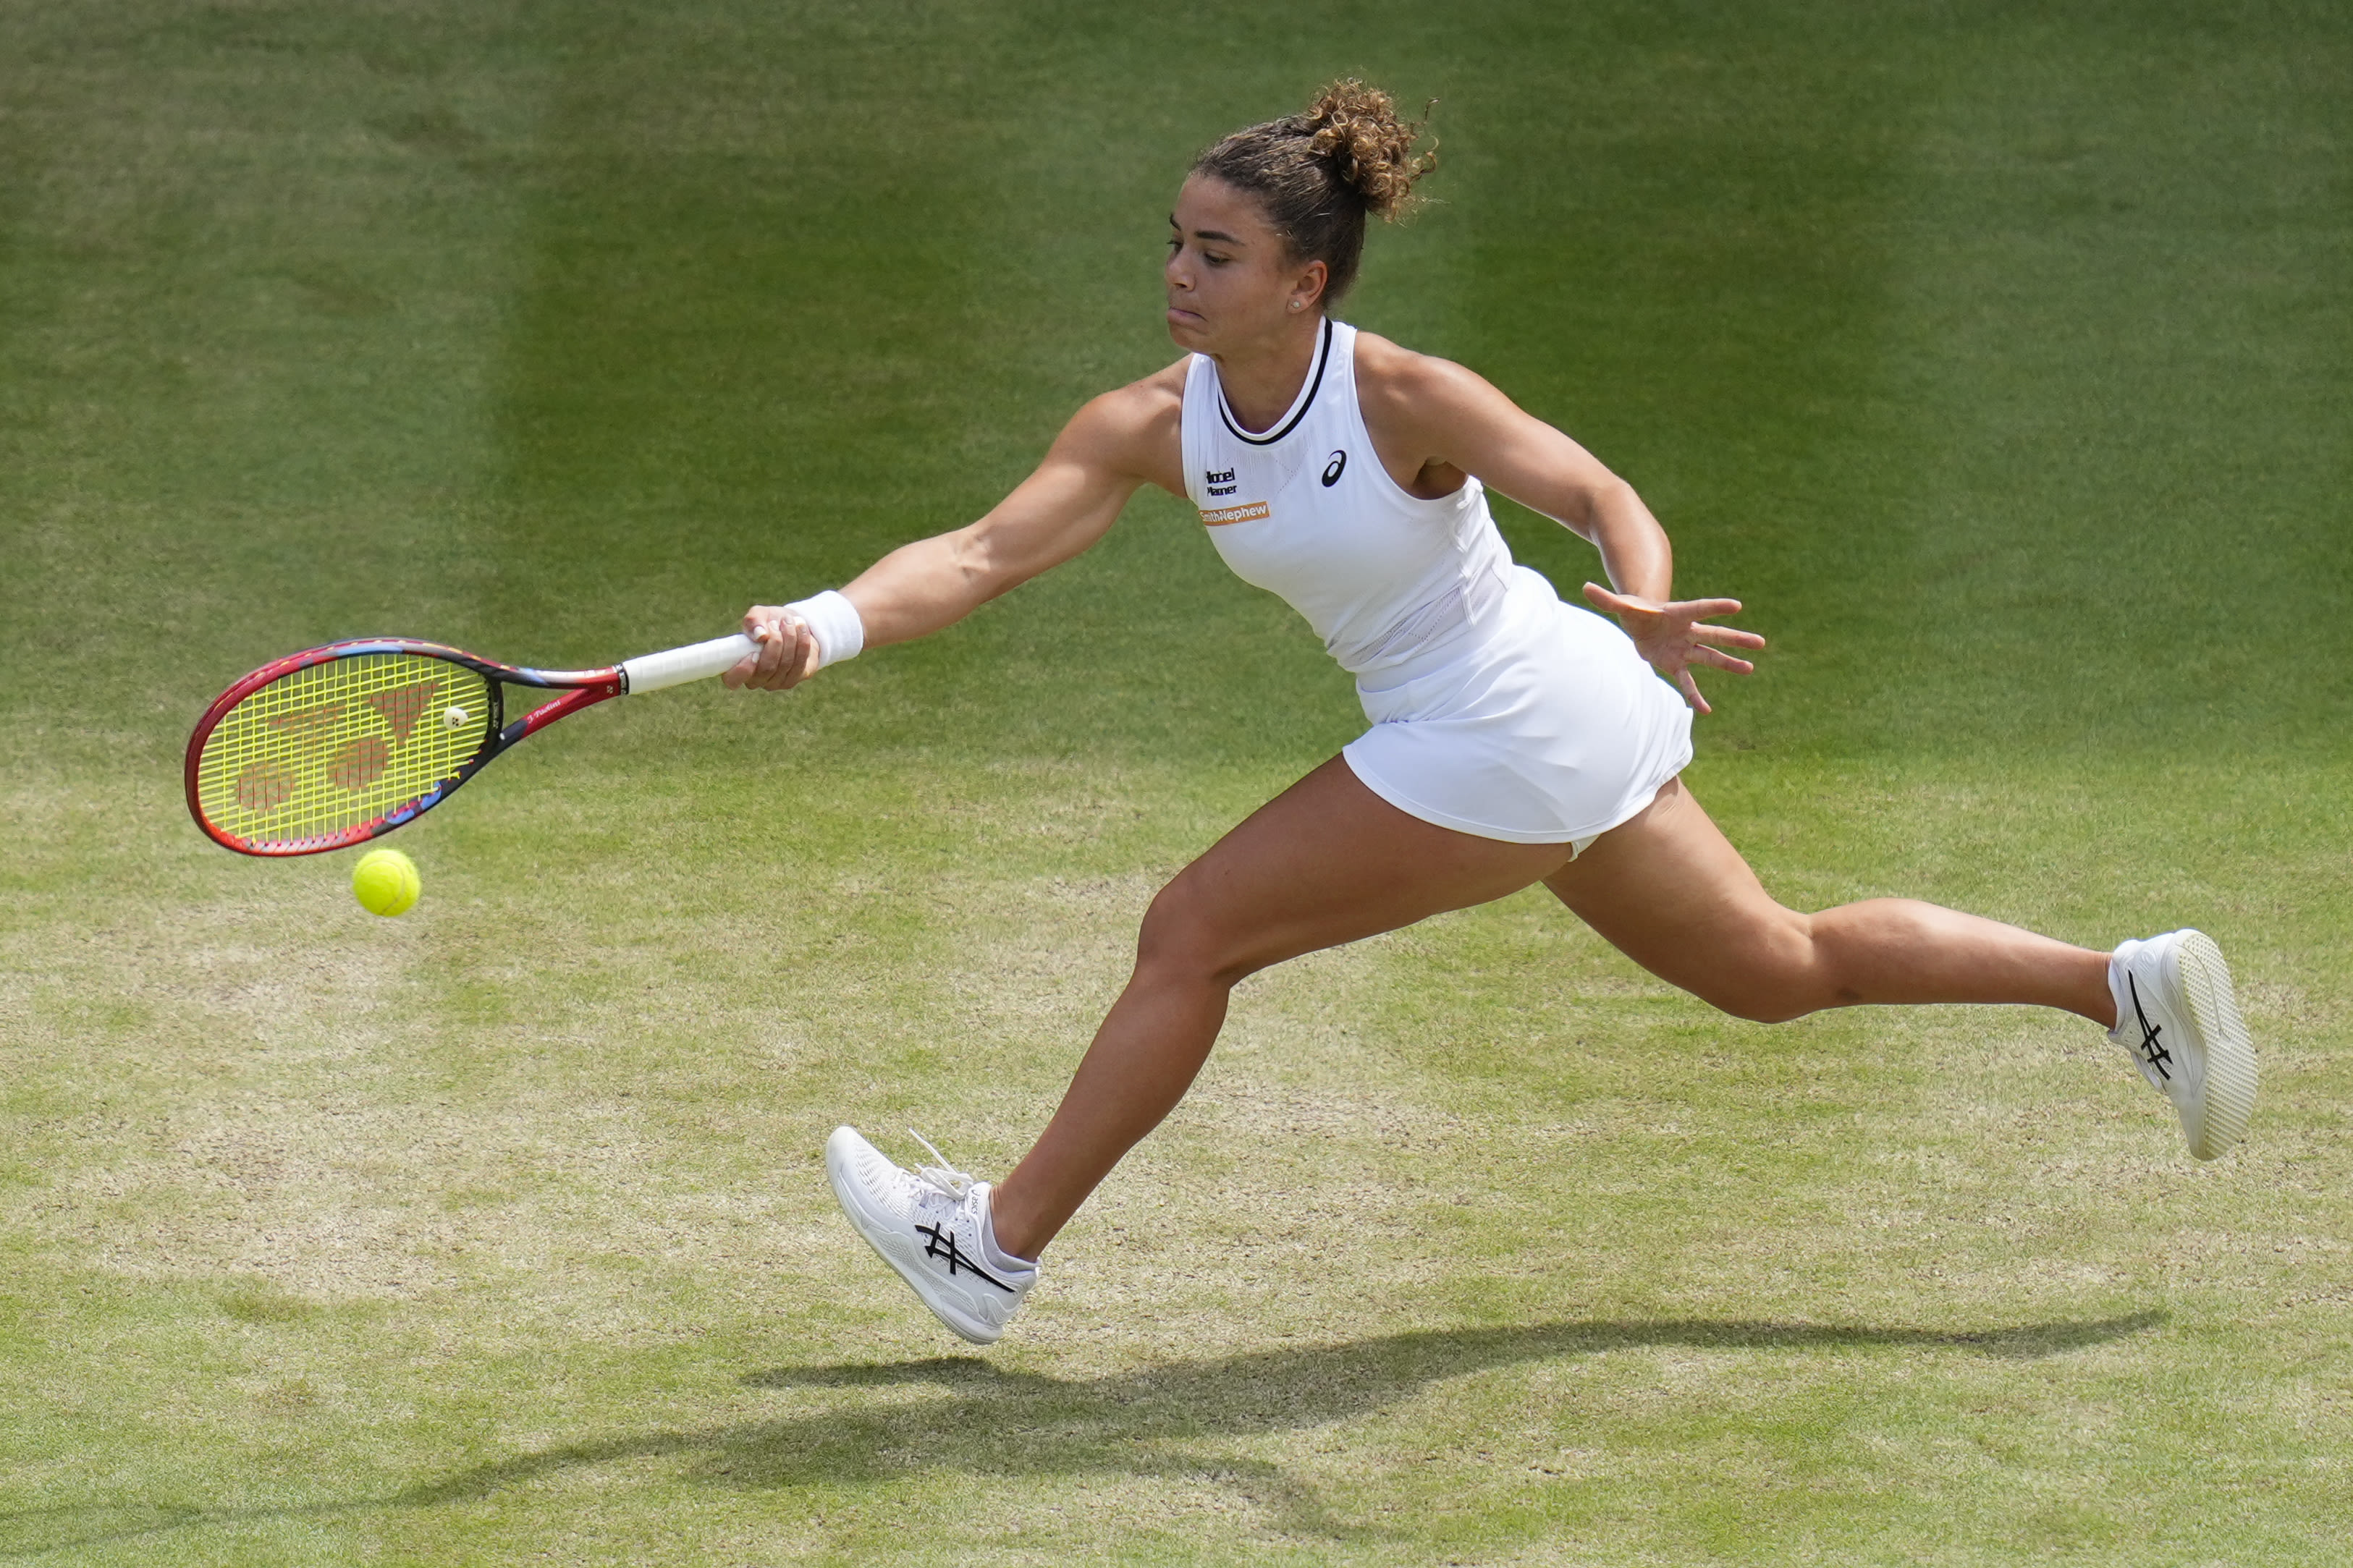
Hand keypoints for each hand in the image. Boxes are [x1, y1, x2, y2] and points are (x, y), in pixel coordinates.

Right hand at [721, 605, 818, 690]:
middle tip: (776, 623)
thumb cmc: (767, 622)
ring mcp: (775, 683)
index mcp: (737, 666)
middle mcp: (755, 680)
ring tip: (789, 621)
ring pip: (785, 664)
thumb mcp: (758, 616)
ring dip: (790, 638)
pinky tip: (800, 628)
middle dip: (775, 642)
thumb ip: (754, 621)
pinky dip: (802, 642)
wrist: (790, 626)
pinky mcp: (793, 679)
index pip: (733, 680)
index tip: (753, 651)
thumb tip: (761, 635)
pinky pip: (800, 663)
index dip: (742, 670)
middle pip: (766, 668)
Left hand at [1581, 582, 1763, 715]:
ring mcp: (1685, 649)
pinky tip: (1705, 711)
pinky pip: (1688, 682)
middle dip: (1735, 639)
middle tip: (1760, 643)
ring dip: (1729, 664)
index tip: (1737, 606)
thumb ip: (1607, 599)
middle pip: (1714, 635)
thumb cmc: (1635, 612)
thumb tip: (1585, 587)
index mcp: (1678, 613)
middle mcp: (1687, 631)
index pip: (1700, 608)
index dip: (1716, 607)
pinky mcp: (1676, 664)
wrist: (1640, 625)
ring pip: (1710, 658)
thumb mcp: (1621, 606)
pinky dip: (1694, 697)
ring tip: (1750, 668)